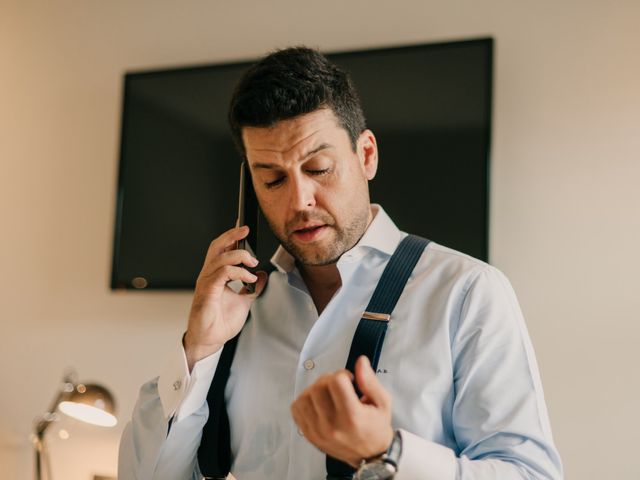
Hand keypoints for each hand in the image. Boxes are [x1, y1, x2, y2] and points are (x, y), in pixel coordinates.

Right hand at [184, 225, 267, 370]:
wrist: (211, 340)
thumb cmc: (220, 322)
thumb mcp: (244, 301)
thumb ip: (251, 287)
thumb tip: (261, 275)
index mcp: (215, 275)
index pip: (222, 249)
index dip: (231, 237)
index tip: (243, 227)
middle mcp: (208, 275)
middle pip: (217, 247)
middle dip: (231, 236)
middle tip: (245, 230)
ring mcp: (206, 282)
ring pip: (221, 258)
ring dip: (240, 256)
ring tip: (253, 264)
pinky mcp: (208, 291)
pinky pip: (223, 273)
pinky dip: (238, 272)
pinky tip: (248, 278)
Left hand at [290, 356, 393, 466]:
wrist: (369, 456)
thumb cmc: (376, 427)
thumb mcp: (382, 402)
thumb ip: (370, 380)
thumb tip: (360, 361)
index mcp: (352, 417)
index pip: (336, 382)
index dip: (343, 374)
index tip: (350, 381)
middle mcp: (332, 426)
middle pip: (318, 387)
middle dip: (329, 380)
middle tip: (340, 387)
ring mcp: (317, 431)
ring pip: (305, 396)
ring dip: (315, 390)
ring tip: (328, 395)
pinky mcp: (308, 434)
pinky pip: (296, 408)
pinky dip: (305, 401)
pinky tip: (318, 403)